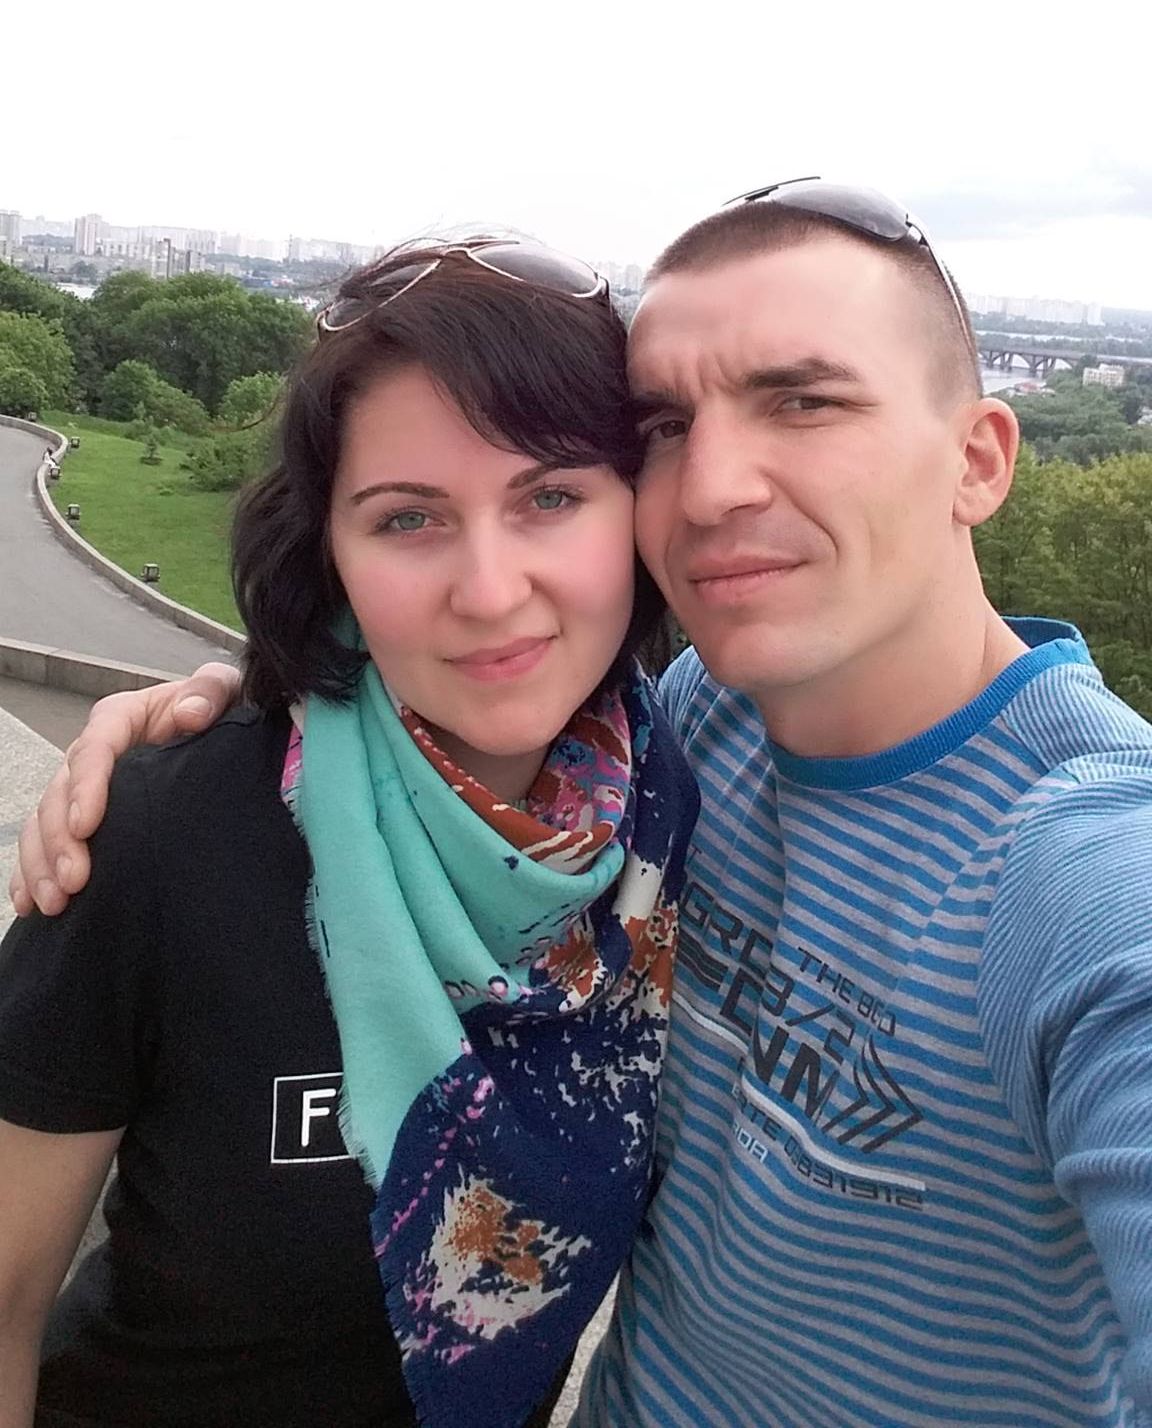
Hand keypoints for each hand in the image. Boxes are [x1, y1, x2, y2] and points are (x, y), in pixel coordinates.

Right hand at [8, 663, 241, 917]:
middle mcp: (92, 753)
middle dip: (60, 840)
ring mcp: (82, 787)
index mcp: (120, 719)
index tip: (87, 825)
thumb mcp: (221, 689)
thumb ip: (209, 691)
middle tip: (74, 881)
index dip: (86, 787)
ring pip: (45, 823)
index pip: (94, 748)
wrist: (217, 731)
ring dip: (42, 865)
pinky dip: (32, 874)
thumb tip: (191, 714)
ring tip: (55, 902)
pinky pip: (45, 844)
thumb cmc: (215, 709)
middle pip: (60, 793)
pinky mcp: (82, 816)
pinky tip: (32, 905)